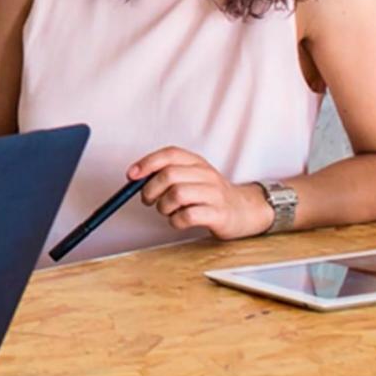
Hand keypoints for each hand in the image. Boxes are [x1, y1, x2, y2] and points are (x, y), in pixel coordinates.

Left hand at [131, 147, 273, 238]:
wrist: (244, 210)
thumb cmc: (208, 195)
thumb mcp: (190, 177)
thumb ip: (164, 174)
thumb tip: (133, 177)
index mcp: (197, 163)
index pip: (170, 154)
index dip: (147, 163)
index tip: (131, 176)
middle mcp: (207, 175)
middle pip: (169, 175)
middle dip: (150, 190)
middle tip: (148, 201)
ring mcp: (214, 194)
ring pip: (177, 195)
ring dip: (163, 207)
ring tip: (168, 211)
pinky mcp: (219, 214)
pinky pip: (188, 216)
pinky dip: (176, 221)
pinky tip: (179, 221)